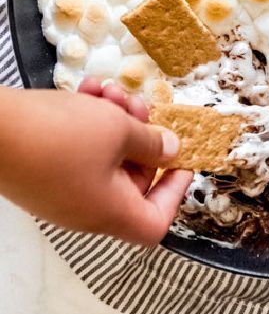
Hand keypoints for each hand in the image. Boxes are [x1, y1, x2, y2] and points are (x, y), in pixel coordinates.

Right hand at [0, 85, 192, 245]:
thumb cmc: (60, 135)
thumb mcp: (118, 130)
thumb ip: (150, 141)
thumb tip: (170, 150)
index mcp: (110, 213)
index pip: (155, 223)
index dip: (175, 193)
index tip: (181, 159)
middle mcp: (86, 211)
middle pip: (131, 181)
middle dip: (140, 137)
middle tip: (137, 105)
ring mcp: (61, 193)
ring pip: (104, 158)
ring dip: (113, 121)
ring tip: (110, 91)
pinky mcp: (42, 173)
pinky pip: (77, 151)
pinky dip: (86, 122)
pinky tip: (87, 90)